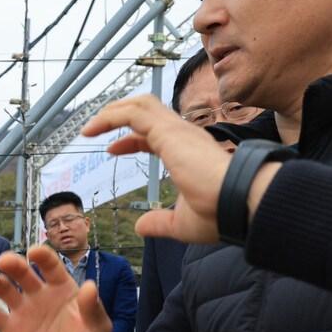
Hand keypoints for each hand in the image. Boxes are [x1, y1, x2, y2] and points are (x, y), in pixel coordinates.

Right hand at [0, 245, 111, 331]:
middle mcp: (39, 294)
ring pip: (5, 290)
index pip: (50, 266)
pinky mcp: (10, 329)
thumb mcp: (98, 328)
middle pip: (23, 273)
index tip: (34, 252)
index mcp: (61, 287)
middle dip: (13, 264)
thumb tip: (90, 285)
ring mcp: (23, 310)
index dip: (42, 256)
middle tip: (4, 262)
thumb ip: (92, 307)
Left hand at [81, 94, 276, 243]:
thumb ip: (160, 222)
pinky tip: (93, 129)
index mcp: (189, 151)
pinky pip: (134, 113)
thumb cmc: (222, 213)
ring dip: (112, 111)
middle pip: (147, 111)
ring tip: (89, 126)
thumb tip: (140, 226)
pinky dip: (111, 116)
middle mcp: (185, 135)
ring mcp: (179, 130)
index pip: (155, 133)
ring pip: (141, 105)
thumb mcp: (182, 223)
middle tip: (93, 128)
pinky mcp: (170, 132)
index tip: (112, 149)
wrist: (242, 203)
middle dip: (119, 114)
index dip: (131, 139)